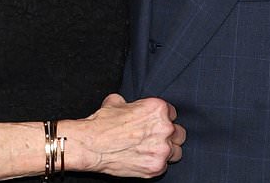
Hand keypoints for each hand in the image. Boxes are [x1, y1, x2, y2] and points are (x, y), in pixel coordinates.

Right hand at [62, 93, 185, 177]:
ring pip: (176, 152)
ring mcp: (162, 149)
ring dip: (166, 152)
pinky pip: (164, 166)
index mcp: (158, 109)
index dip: (163, 119)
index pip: (172, 113)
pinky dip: (155, 164)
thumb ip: (129, 103)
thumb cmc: (102, 123)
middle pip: (179, 133)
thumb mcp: (115, 102)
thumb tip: (126, 103)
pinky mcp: (156, 167)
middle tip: (155, 139)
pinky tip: (142, 160)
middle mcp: (164, 128)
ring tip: (151, 152)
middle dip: (169, 136)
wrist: (90, 144)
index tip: (155, 125)